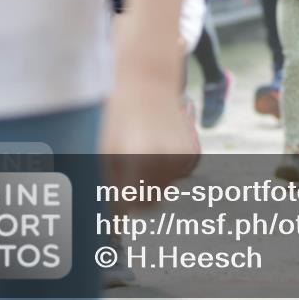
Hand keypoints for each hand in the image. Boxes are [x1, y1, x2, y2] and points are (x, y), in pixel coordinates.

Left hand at [100, 28, 199, 206]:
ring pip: (166, 190)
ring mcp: (181, 157)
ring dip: (153, 181)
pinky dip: (168, 169)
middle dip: (138, 196)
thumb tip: (117, 218)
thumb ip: (112, 185)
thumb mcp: (106, 150)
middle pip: (151, 203)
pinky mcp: (193, 152)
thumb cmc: (119, 116)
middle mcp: (164, 161)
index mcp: (138, 161)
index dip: (123, 212)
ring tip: (141, 154)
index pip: (132, 207)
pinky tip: (157, 146)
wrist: (147, 81)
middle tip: (126, 176)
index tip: (117, 213)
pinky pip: (179, 176)